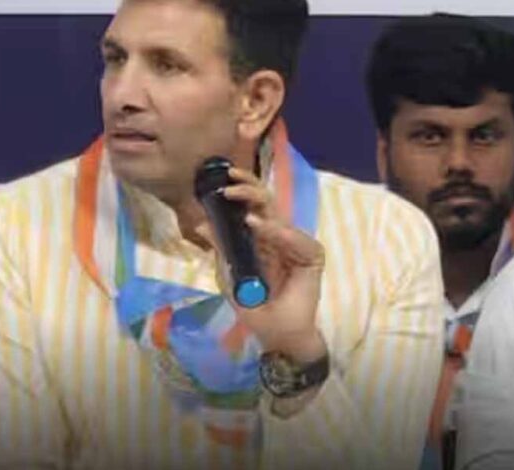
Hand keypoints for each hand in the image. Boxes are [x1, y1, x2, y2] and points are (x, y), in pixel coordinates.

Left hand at [195, 167, 326, 362]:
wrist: (277, 334)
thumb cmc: (256, 307)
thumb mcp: (230, 275)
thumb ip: (220, 249)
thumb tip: (201, 223)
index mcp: (260, 238)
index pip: (252, 205)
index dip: (241, 188)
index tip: (223, 177)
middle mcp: (278, 236)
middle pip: (266, 201)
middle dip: (248, 189)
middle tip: (230, 182)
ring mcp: (296, 244)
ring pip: (280, 215)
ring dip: (260, 209)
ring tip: (243, 213)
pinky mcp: (312, 256)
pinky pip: (296, 239)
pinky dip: (278, 233)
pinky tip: (262, 228)